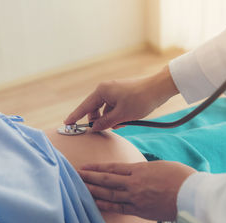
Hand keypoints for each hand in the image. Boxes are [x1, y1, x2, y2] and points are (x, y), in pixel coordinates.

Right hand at [64, 66, 178, 130]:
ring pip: (105, 110)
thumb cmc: (140, 100)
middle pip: (95, 109)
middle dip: (98, 120)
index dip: (75, 116)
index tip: (66, 124)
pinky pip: (113, 108)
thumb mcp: (121, 115)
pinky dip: (116, 116)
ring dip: (109, 119)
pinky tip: (125, 121)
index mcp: (102, 91)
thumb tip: (94, 127)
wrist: (159, 89)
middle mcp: (105, 89)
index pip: (84, 107)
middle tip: (103, 130)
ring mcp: (114, 91)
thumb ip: (105, 123)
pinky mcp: (121, 94)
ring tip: (121, 124)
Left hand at [78, 161, 196, 220]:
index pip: (112, 168)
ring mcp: (135, 198)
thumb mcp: (160, 166)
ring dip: (94, 191)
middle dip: (90, 177)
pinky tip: (96, 203)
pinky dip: (106, 205)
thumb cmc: (181, 176)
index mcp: (139, 169)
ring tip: (82, 188)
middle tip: (76, 175)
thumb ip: (144, 169)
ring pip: (109, 194)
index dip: (97, 167)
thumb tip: (135, 172)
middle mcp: (134, 183)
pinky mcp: (140, 211)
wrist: (193, 194)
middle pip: (106, 180)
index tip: (85, 166)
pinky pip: (119, 208)